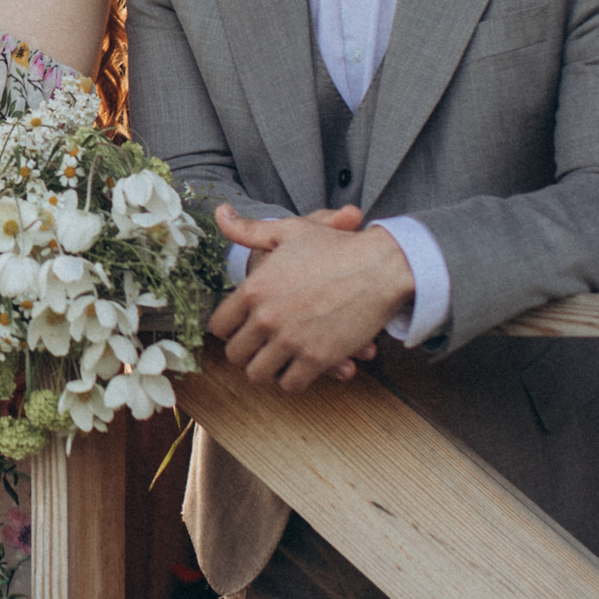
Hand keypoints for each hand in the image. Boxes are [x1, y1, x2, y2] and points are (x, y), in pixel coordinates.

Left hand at [206, 203, 408, 391]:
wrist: (380, 268)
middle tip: (258, 347)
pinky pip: (290, 385)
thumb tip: (220, 213)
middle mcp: (266, 317)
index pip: (218, 326)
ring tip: (275, 360)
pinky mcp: (317, 359)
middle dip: (245, 352)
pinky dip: (292, 380)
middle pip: (235, 355)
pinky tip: (298, 367)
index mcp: (254, 288)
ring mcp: (291, 340)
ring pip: (259, 374)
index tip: (239, 329)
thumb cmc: (335, 247)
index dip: (227, 329)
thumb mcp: (288, 231)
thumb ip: (248, 230)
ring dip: (266, 369)